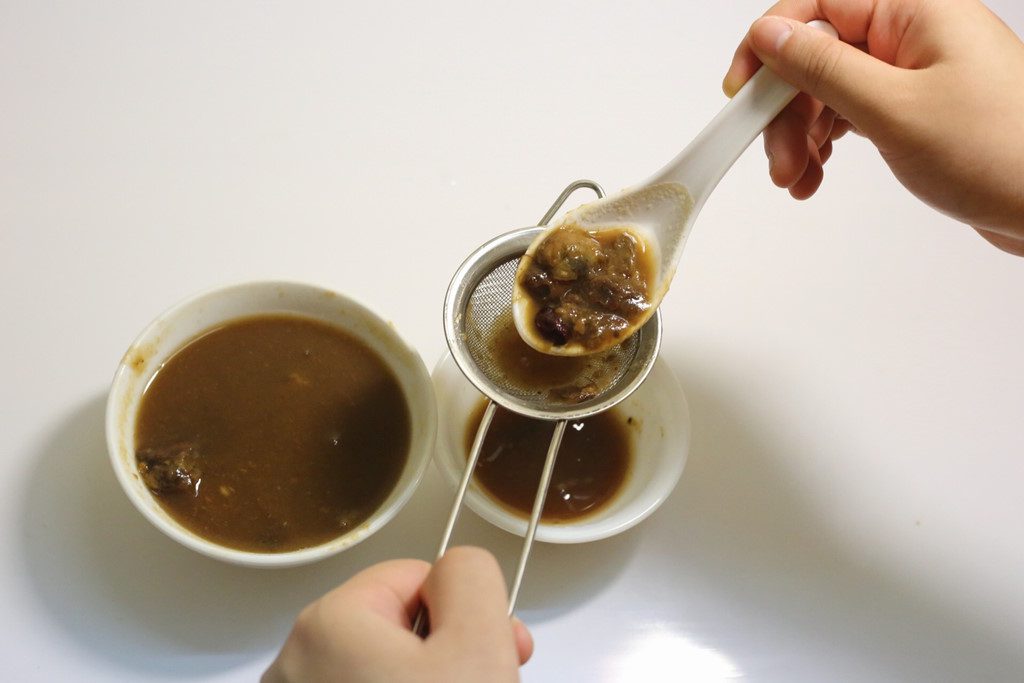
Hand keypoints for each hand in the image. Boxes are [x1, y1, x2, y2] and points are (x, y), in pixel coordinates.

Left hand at [262, 547, 533, 682]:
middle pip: (395, 625)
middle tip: (480, 682)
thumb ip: (470, 576)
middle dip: (445, 648)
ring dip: (424, 676)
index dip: (463, 611)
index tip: (491, 650)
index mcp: (327, 623)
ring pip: (379, 666)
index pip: (415, 577)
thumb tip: (455, 567)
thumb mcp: (479, 641)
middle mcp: (293, 663)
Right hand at [723, 0, 1023, 254]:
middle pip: (815, 54)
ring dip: (801, 135)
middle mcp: (911, 33)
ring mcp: (912, 73)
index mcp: (914, 9)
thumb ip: (823, 68)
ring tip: (798, 179)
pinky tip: (816, 175)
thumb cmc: (1002, 153)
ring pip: (827, 89)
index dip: (770, 43)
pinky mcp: (913, 109)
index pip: (816, 3)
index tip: (743, 90)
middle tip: (779, 160)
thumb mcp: (894, 108)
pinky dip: (825, 144)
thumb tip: (771, 35)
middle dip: (786, 109)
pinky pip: (850, 114)